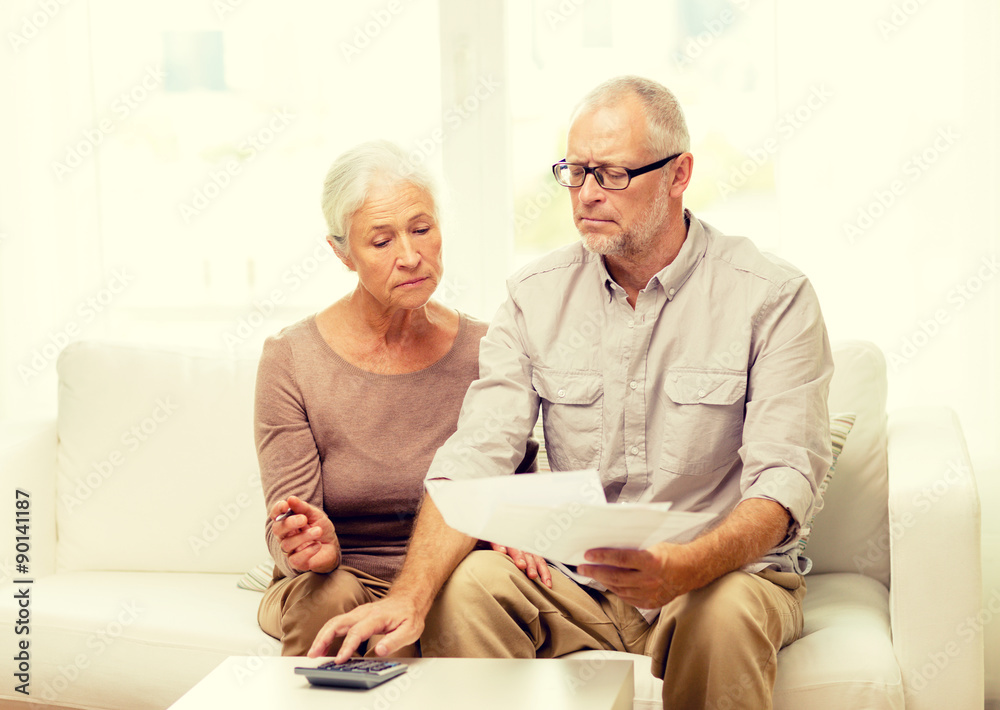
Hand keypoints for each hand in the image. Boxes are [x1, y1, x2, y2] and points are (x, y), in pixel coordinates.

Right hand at [271, 496, 339, 573]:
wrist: (332, 546)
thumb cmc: (321, 528)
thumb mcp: (315, 515)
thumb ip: (303, 508)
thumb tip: (291, 498)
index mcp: (287, 522)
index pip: (275, 516)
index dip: (277, 510)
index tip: (285, 505)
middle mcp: (284, 536)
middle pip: (277, 530)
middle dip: (289, 523)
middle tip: (303, 519)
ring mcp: (289, 550)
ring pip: (287, 544)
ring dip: (304, 536)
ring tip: (318, 531)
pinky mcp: (297, 562)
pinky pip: (295, 559)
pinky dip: (308, 551)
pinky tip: (318, 544)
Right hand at [308, 595, 423, 661]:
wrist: (409, 599)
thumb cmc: (409, 615)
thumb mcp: (410, 631)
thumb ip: (394, 641)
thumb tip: (379, 651)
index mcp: (376, 617)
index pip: (357, 632)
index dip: (347, 647)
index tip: (340, 660)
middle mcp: (363, 612)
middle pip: (338, 623)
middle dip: (323, 638)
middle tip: (314, 654)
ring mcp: (358, 613)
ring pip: (334, 622)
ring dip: (322, 636)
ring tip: (313, 652)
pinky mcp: (355, 616)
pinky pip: (337, 623)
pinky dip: (327, 633)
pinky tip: (323, 645)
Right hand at [490, 543, 551, 587]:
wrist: (493, 537)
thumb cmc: (507, 555)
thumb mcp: (518, 564)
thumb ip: (525, 574)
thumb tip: (535, 592)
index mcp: (528, 553)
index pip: (540, 562)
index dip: (545, 573)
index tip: (547, 586)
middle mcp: (520, 548)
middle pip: (529, 557)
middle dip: (532, 566)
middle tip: (533, 576)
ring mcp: (508, 543)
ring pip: (515, 549)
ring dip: (519, 557)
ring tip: (521, 565)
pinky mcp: (495, 539)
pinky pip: (498, 542)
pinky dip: (500, 546)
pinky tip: (502, 551)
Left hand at [577, 542, 699, 607]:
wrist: (692, 570)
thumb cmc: (672, 553)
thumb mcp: (653, 545)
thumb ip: (634, 549)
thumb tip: (610, 545)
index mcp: (652, 561)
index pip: (621, 559)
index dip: (602, 557)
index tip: (588, 554)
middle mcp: (651, 580)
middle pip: (616, 577)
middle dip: (596, 572)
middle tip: (582, 567)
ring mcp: (651, 594)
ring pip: (620, 589)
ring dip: (603, 581)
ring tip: (592, 574)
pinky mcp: (651, 603)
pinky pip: (628, 598)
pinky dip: (616, 590)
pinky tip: (609, 583)